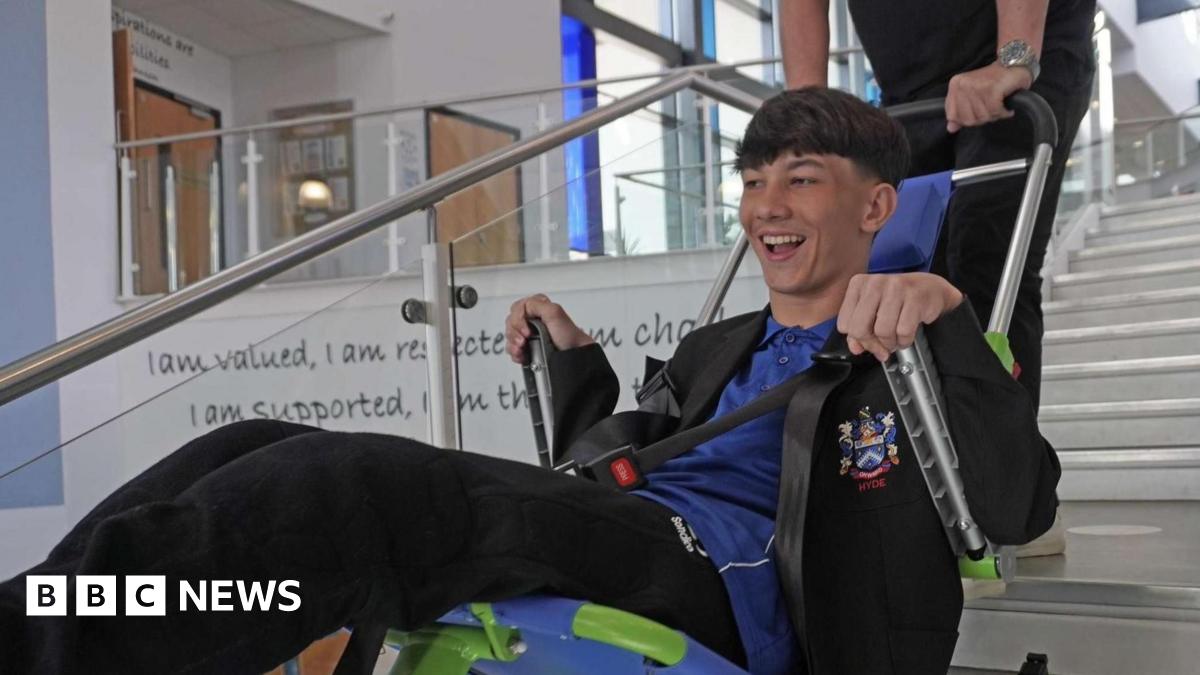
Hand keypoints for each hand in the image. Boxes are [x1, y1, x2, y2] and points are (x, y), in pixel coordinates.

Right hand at [505, 294, 593, 363]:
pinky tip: (522, 355)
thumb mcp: (554, 312)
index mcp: (537, 306)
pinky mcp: (527, 345)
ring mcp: (528, 332)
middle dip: (514, 334)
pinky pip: (512, 347)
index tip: (527, 331)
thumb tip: (523, 307)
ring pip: (510, 335)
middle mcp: (532, 318)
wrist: (573, 354)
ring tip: (522, 350)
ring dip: (513, 344)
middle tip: (523, 341)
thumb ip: (536, 304)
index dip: (518, 321)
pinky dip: (515, 352)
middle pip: (510, 322)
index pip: (516, 309)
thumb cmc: (568, 336)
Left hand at [837, 273, 963, 361]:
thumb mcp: (873, 311)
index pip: (845, 324)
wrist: (931, 288)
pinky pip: (903, 331)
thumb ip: (859, 330)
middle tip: (881, 347)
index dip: (856, 339)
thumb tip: (855, 348)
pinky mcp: (915, 298)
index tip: (867, 341)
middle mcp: (875, 283)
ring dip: (890, 343)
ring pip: (882, 331)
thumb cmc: (899, 300)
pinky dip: (904, 341)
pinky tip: (906, 336)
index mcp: (859, 284)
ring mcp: (895, 288)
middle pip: (860, 329)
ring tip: (895, 339)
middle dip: (871, 344)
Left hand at [945, 62, 1032, 132]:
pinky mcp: (992, 88)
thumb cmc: (993, 81)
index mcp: (955, 85)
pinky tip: (1006, 107)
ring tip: (999, 106)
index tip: (978, 113)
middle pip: (968, 119)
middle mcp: (963, 84)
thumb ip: (959, 112)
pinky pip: (995, 111)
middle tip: (991, 110)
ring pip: (982, 116)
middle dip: (982, 119)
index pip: (952, 116)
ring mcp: (977, 86)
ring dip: (994, 115)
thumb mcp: (972, 96)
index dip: (967, 120)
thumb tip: (951, 128)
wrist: (1014, 65)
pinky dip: (1003, 112)